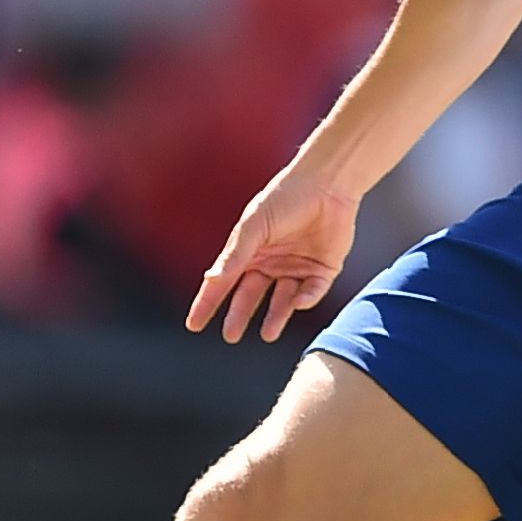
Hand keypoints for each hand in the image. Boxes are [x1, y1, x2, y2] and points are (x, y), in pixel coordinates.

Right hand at [187, 168, 360, 343]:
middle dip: (240, 316)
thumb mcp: (255, 226)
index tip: (194, 325)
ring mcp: (297, 268)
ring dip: (275, 317)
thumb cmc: (285, 198)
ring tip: (268, 334)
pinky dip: (306, 299)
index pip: (224, 283)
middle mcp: (271, 263)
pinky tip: (299, 302)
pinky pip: (312, 292)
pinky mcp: (323, 270)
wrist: (327, 184)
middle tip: (230, 336)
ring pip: (283, 301)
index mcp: (250, 251)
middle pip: (251, 296)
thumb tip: (212, 279)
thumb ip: (236, 254)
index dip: (208, 303)